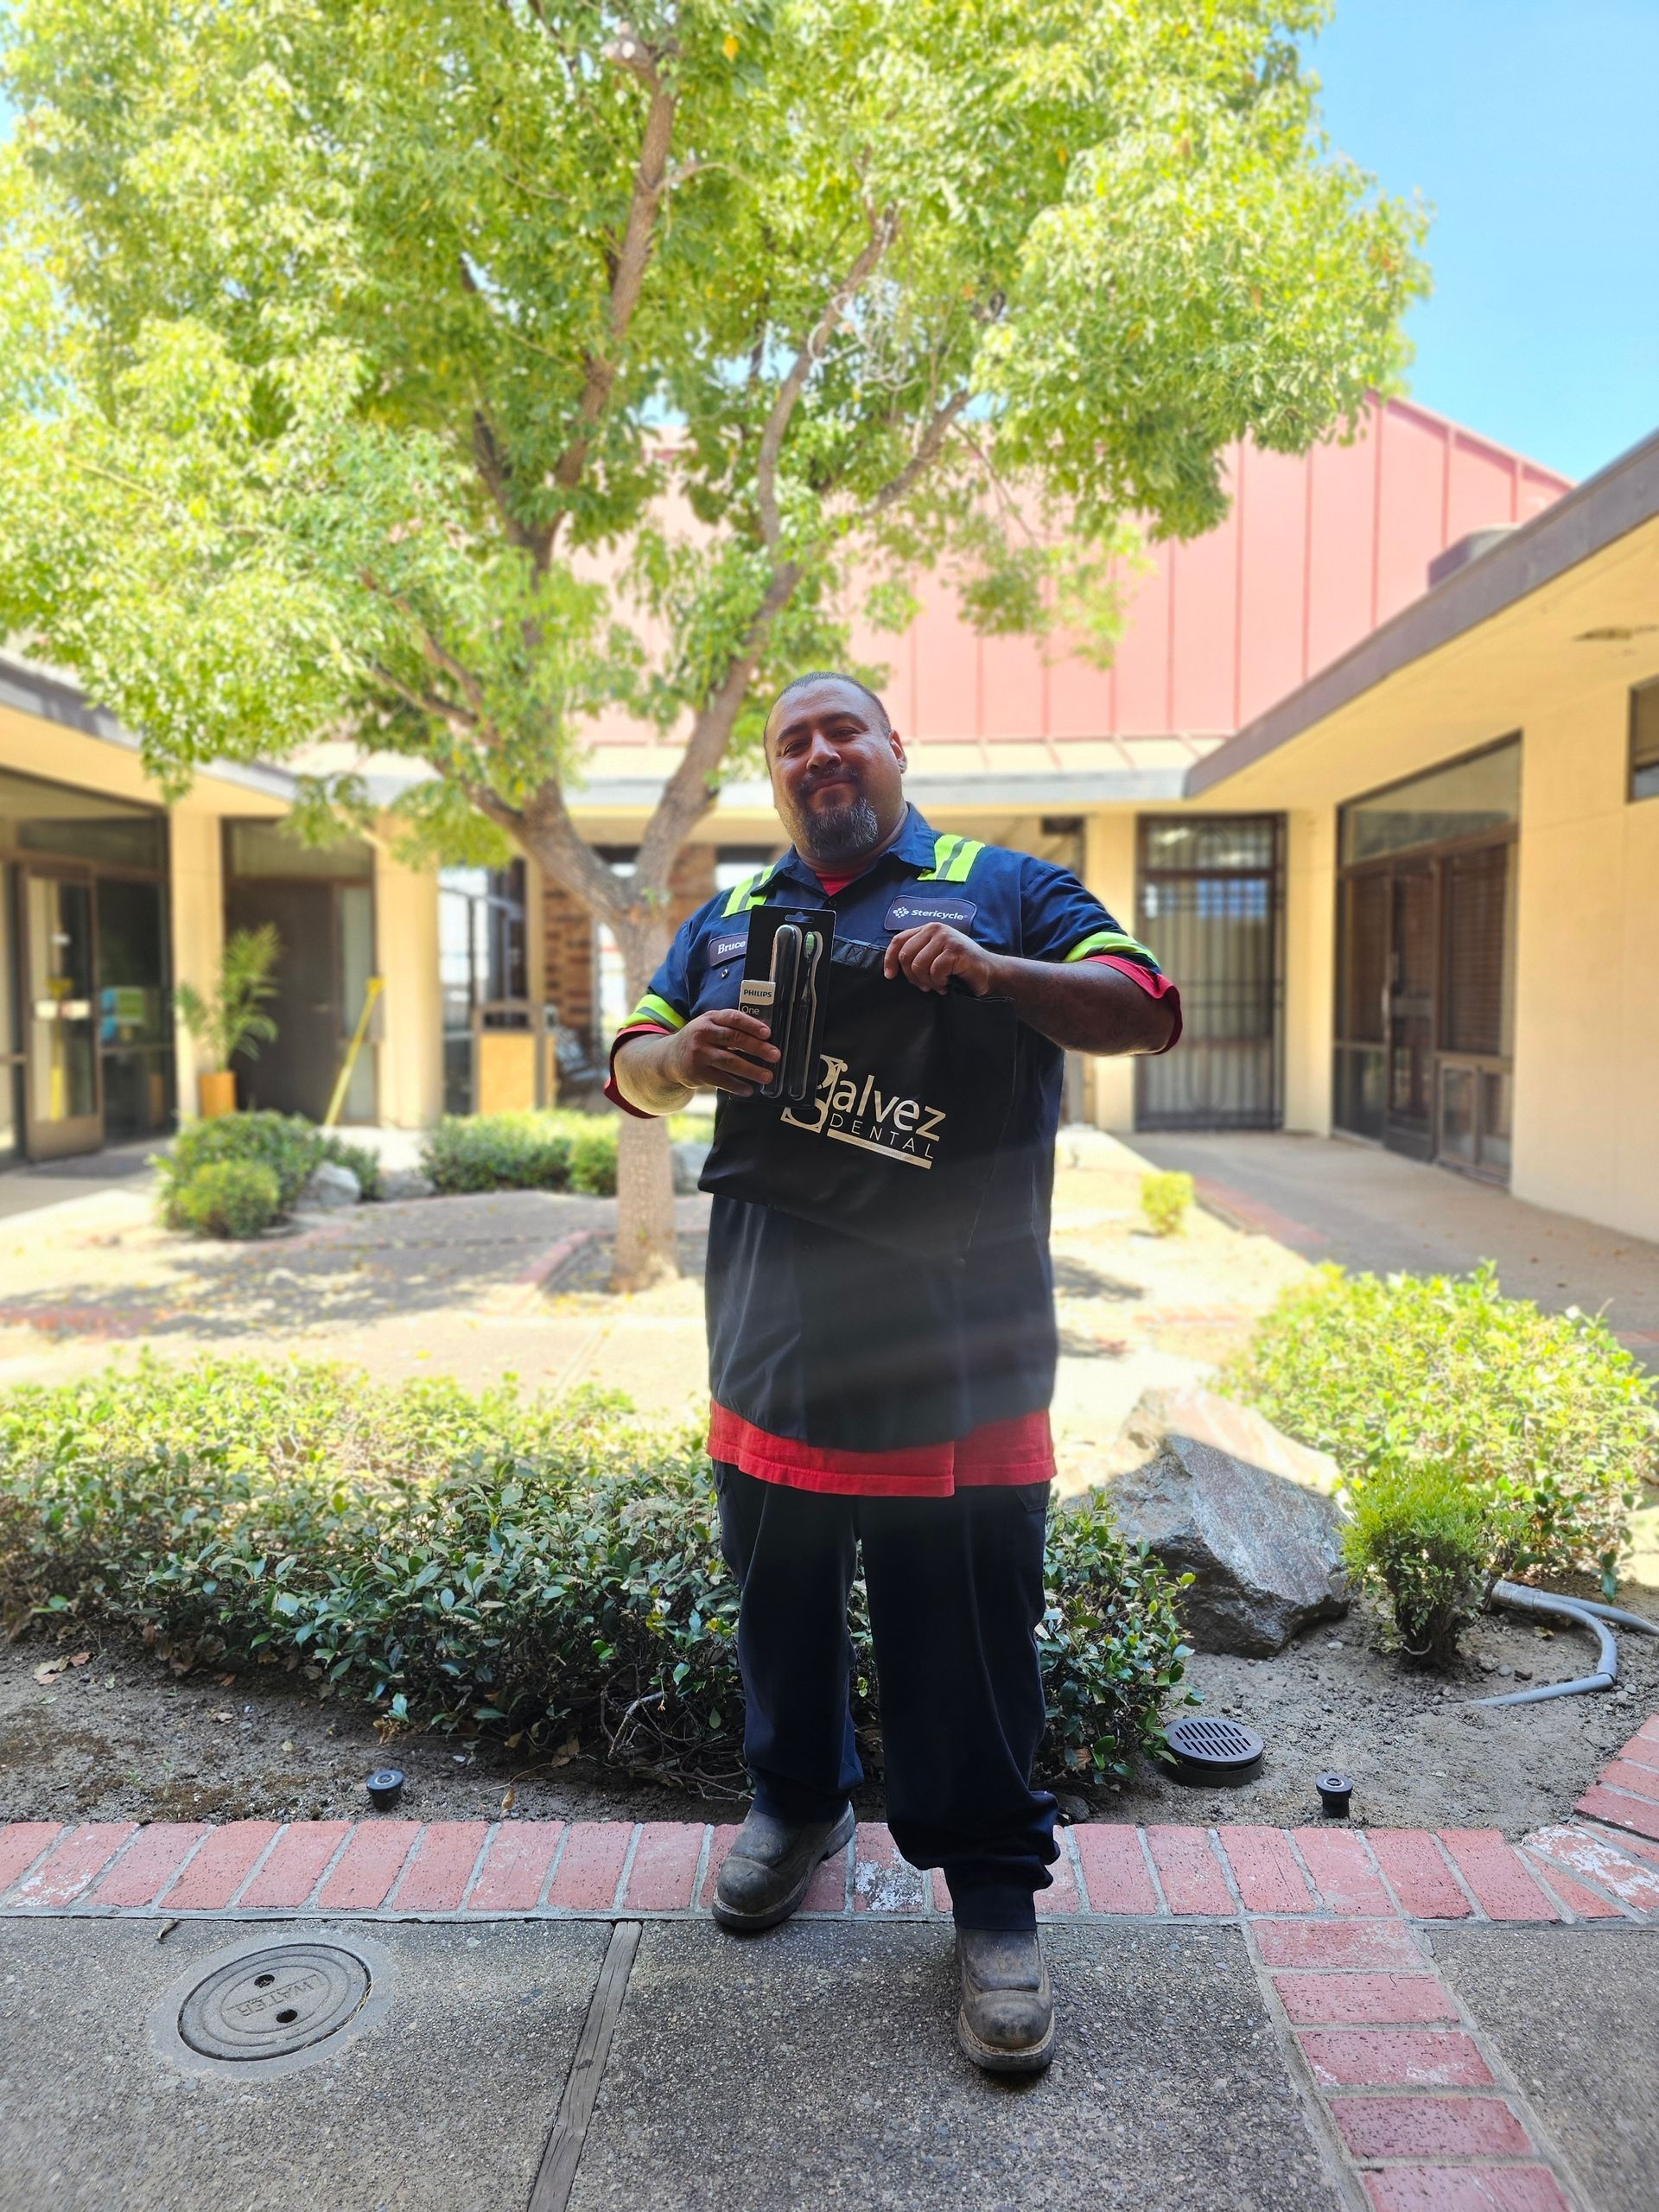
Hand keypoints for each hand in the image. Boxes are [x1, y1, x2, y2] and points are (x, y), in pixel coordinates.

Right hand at [665, 1006, 779, 1096]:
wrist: (670, 1058)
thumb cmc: (701, 1040)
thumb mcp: (711, 1026)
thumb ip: (732, 1027)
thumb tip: (766, 1035)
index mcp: (711, 1018)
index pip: (733, 1018)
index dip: (752, 1025)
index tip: (768, 1033)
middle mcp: (703, 1033)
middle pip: (734, 1039)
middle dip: (757, 1048)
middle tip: (776, 1055)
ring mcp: (699, 1053)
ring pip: (729, 1061)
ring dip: (751, 1070)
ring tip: (768, 1076)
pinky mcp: (697, 1072)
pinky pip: (720, 1080)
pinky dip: (736, 1086)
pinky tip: (749, 1090)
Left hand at [883, 921, 1003, 995]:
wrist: (990, 973)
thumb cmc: (962, 967)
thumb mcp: (935, 956)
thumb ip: (918, 954)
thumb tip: (894, 968)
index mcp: (928, 929)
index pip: (899, 940)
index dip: (890, 959)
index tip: (890, 975)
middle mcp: (936, 929)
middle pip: (906, 956)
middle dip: (913, 977)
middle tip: (927, 985)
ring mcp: (946, 938)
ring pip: (919, 965)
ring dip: (928, 981)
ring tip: (940, 983)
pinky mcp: (955, 950)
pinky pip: (934, 972)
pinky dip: (940, 982)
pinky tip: (949, 982)